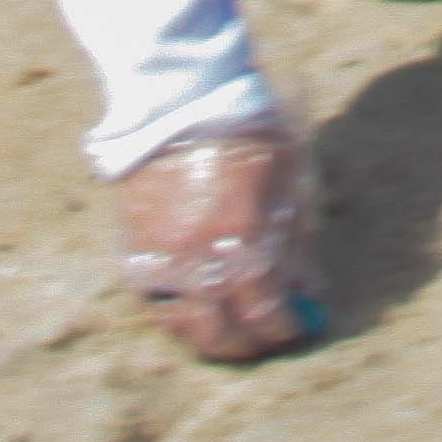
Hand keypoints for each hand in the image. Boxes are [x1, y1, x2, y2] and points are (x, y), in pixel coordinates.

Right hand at [114, 121, 319, 362]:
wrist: (186, 98)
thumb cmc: (251, 134)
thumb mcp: (291, 183)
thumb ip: (298, 243)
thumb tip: (307, 291)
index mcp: (247, 239)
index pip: (265, 311)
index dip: (282, 328)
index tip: (294, 329)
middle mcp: (201, 256)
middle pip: (223, 329)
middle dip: (247, 343)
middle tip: (262, 342)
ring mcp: (162, 255)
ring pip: (182, 323)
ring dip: (207, 338)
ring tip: (226, 337)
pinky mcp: (134, 247)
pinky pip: (152, 299)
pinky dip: (173, 314)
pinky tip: (190, 314)